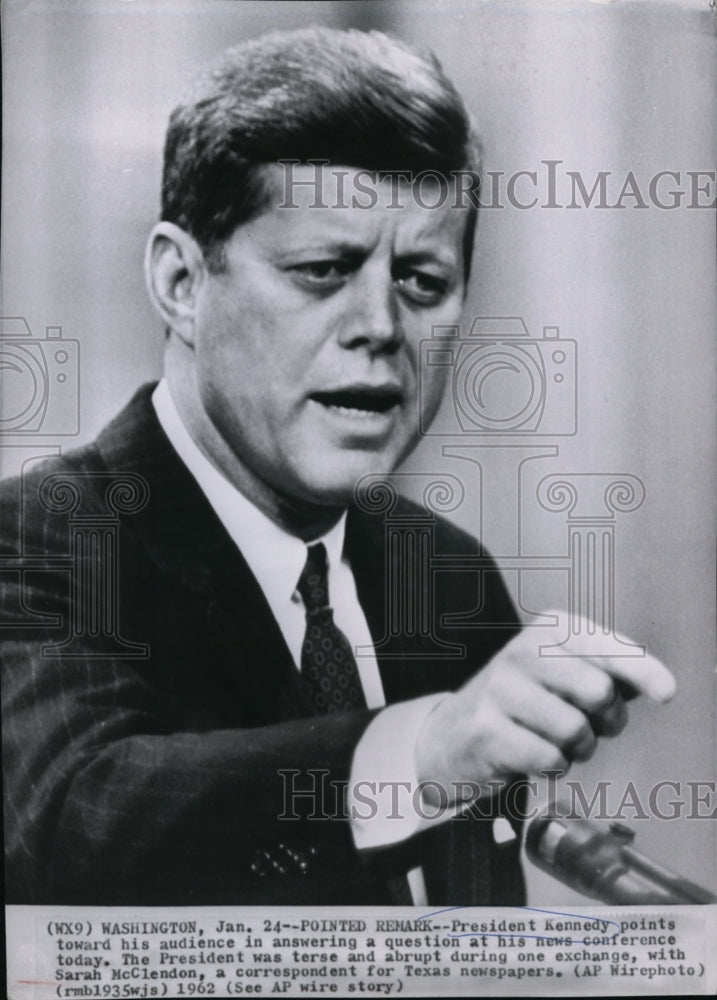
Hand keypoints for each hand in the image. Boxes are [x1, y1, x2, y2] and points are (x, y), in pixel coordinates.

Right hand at [414, 611, 675, 805]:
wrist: (451, 735)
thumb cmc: (524, 704)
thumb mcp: (565, 674)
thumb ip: (613, 674)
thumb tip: (661, 685)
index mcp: (548, 629)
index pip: (607, 647)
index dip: (642, 671)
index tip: (666, 692)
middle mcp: (521, 650)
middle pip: (598, 691)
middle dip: (606, 721)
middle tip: (591, 727)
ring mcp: (499, 688)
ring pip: (575, 730)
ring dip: (578, 750)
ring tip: (559, 744)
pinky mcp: (486, 729)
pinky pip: (550, 758)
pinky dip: (554, 767)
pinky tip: (535, 757)